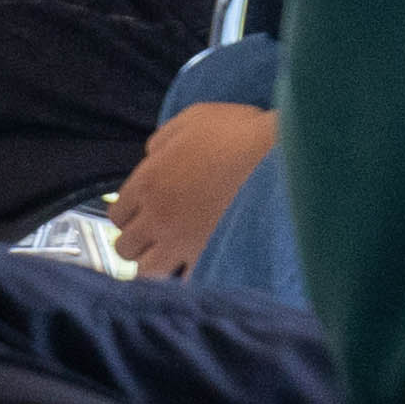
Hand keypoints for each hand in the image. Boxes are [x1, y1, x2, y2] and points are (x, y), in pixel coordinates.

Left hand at [111, 102, 278, 277]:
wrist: (286, 160)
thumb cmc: (242, 133)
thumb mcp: (194, 118)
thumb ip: (164, 139)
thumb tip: (152, 155)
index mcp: (148, 182)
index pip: (117, 214)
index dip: (132, 215)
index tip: (148, 213)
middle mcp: (158, 217)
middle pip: (125, 247)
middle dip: (140, 243)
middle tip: (161, 237)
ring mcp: (183, 244)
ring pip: (148, 272)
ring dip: (159, 266)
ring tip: (177, 258)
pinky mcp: (212, 261)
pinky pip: (186, 285)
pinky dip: (188, 282)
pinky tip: (201, 271)